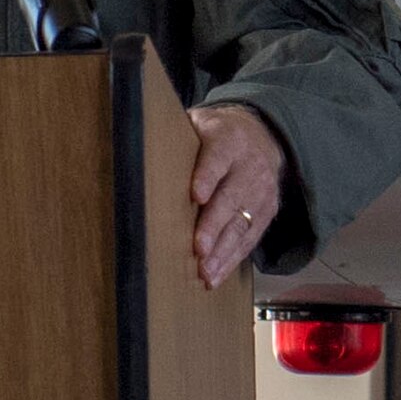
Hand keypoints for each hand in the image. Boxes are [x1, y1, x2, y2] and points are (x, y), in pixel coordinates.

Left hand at [188, 104, 284, 287]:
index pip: (217, 158)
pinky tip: (215, 276)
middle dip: (214, 225)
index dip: (206, 176)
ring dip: (222, 251)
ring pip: (241, 224)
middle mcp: (249, 167)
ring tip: (205, 273)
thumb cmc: (216, 135)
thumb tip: (134, 145)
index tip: (195, 196)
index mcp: (228, 140)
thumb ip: (176, 136)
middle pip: (231, 198)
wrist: (263, 135)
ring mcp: (260, 192)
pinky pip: (249, 239)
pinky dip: (232, 260)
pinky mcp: (266, 213)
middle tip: (199, 248)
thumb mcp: (199, 123)